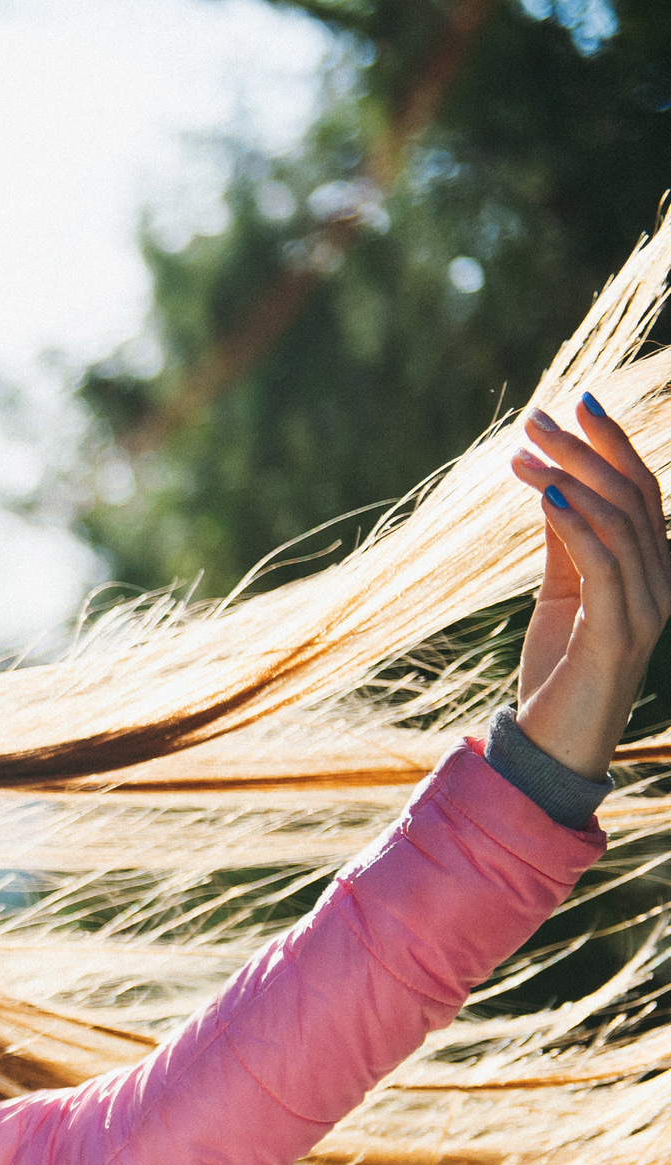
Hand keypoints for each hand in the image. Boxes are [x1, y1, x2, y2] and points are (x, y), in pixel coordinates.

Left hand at [508, 392, 669, 779]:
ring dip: (569, 477)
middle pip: (635, 495)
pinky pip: (604, 563)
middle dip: (588, 448)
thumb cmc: (558, 671)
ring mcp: (648, 607)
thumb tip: (554, 486)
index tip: (571, 403)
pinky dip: (575, 523)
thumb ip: (566, 544)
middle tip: (538, 416)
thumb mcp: (561, 595)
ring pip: (620, 521)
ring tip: (524, 452)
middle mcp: (663, 582)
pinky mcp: (620, 632)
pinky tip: (543, 494)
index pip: (641, 490)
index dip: (612, 443)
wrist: (553, 745)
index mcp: (654, 569)